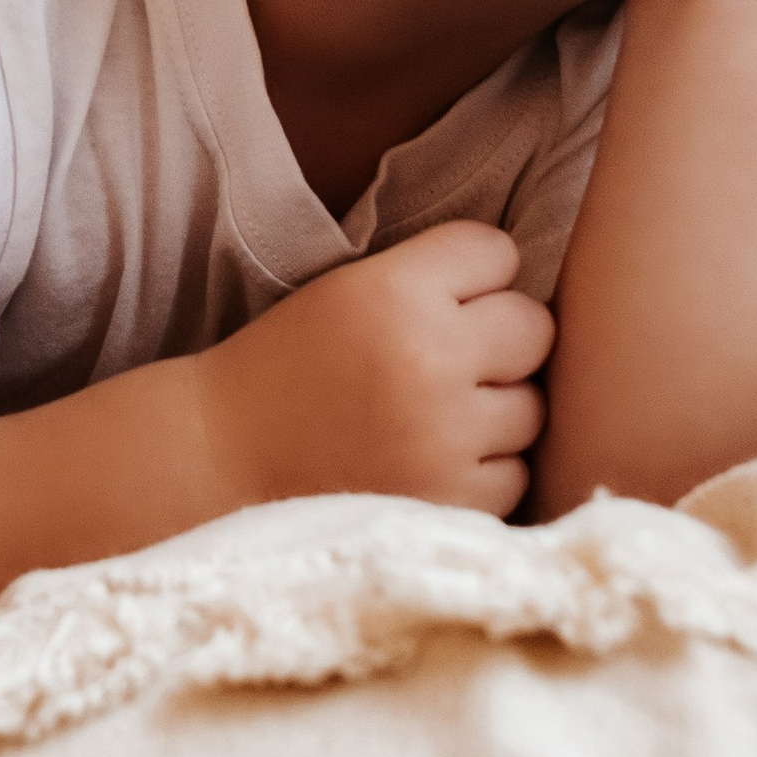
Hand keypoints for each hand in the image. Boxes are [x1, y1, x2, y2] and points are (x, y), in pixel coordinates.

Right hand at [194, 223, 553, 518]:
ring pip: (531, 406)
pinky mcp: (452, 503)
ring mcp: (447, 438)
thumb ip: (430, 279)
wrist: (222, 462)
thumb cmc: (286, 369)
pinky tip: (428, 463)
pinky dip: (481, 471)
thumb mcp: (347, 291)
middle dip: (501, 340)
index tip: (444, 296)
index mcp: (396, 292)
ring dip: (496, 410)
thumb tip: (525, 282)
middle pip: (534, 327)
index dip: (474, 274)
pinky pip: (514, 474)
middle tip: (449, 358)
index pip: (496, 252)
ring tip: (433, 417)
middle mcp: (430, 359)